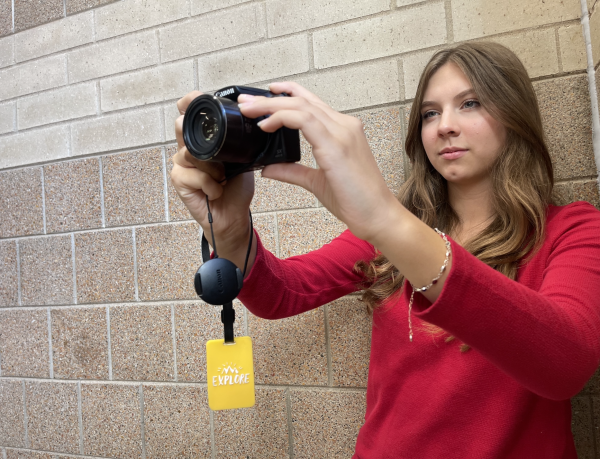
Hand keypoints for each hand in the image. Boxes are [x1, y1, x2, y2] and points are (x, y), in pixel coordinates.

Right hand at [171, 91, 254, 256]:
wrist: (234, 215)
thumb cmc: (236, 188)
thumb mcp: (242, 158)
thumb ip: (235, 140)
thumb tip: (242, 121)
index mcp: (202, 140)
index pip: (189, 113)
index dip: (189, 102)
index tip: (194, 99)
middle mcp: (187, 149)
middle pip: (181, 126)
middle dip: (202, 137)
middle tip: (220, 157)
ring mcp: (181, 164)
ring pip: (191, 152)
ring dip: (213, 168)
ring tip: (222, 178)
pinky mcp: (179, 180)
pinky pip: (195, 174)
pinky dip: (211, 184)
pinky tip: (216, 191)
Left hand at [239, 82, 397, 242]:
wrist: (378, 216)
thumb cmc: (355, 200)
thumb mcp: (316, 182)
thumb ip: (292, 171)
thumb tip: (268, 167)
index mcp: (342, 131)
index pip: (310, 103)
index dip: (286, 94)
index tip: (263, 96)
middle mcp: (344, 126)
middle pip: (302, 100)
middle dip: (269, 98)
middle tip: (245, 100)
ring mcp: (342, 132)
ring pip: (300, 106)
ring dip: (271, 105)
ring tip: (248, 109)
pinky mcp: (337, 145)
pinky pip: (304, 121)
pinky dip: (282, 118)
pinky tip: (266, 126)